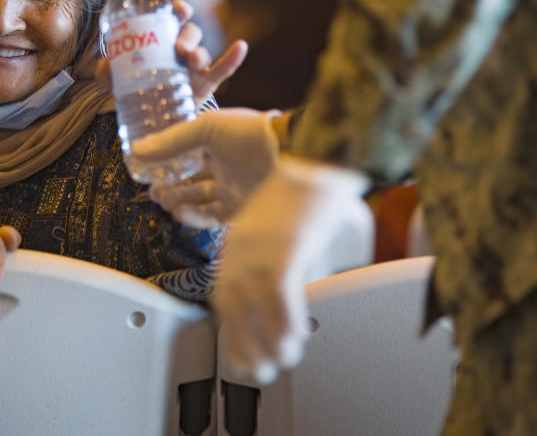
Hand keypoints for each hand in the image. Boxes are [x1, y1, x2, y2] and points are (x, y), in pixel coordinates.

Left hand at [96, 0, 246, 109]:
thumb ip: (108, 72)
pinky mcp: (206, 84)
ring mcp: (195, 67)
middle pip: (190, 32)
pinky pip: (223, 69)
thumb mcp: (119, 82)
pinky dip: (233, 58)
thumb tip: (104, 65)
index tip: (177, 9)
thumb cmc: (138, 91)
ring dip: (200, 52)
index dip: (178, 9)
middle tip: (178, 48)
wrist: (154, 122)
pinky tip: (240, 47)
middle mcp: (181, 49)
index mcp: (162, 40)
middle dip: (187, 35)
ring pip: (203, 52)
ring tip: (192, 61)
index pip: (173, 17)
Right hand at [134, 108, 280, 226]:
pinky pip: (212, 217)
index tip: (146, 170)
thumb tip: (137, 151)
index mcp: (216, 143)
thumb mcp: (206, 128)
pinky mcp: (240, 208)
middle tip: (152, 191)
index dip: (166, 163)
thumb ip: (173, 142)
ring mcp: (232, 188)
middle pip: (190, 180)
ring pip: (198, 200)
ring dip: (178, 201)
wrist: (286, 152)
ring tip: (163, 200)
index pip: (185, 155)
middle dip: (169, 187)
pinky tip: (180, 213)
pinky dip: (195, 217)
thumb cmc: (248, 133)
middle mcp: (224, 166)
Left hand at [212, 156, 370, 383]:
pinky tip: (296, 341)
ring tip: (278, 365)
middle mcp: (239, 250)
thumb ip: (276, 260)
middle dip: (243, 347)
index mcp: (235, 244)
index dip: (229, 328)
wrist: (313, 163)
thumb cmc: (301, 191)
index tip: (235, 352)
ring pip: (253, 311)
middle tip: (254, 373)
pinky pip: (279, 299)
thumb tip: (287, 293)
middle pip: (232, 310)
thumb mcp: (278, 230)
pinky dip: (286, 324)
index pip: (222, 295)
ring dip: (265, 344)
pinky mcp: (282, 252)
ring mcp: (258, 252)